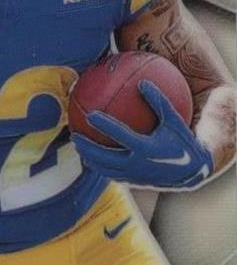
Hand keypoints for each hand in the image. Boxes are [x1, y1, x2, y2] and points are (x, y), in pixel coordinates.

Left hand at [71, 80, 213, 189]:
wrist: (191, 172)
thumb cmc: (182, 141)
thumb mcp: (174, 120)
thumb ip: (158, 101)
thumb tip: (142, 82)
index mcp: (146, 148)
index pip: (121, 135)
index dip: (105, 125)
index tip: (90, 114)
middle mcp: (137, 164)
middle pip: (105, 157)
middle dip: (87, 147)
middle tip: (74, 135)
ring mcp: (134, 175)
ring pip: (105, 169)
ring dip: (90, 158)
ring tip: (78, 147)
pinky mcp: (134, 182)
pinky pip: (112, 174)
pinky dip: (100, 167)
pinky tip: (92, 157)